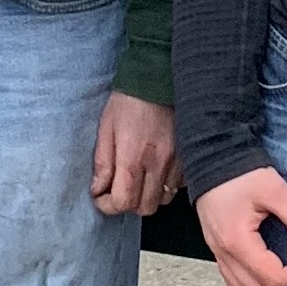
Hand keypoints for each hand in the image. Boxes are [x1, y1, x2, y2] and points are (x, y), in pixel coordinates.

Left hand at [91, 91, 179, 217]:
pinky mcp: (188, 157)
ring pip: (163, 199)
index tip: (101, 197)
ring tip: (138, 181)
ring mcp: (177, 162)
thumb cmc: (129, 101)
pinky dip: (166, 185)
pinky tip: (156, 171)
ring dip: (148, 196)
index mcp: (133, 158)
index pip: (123, 202)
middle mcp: (158, 164)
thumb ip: (102, 162)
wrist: (159, 78)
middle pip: (144, 207)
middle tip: (119, 189)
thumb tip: (98, 189)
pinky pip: (179, 185)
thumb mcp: (106, 128)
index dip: (108, 206)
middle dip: (128, 204)